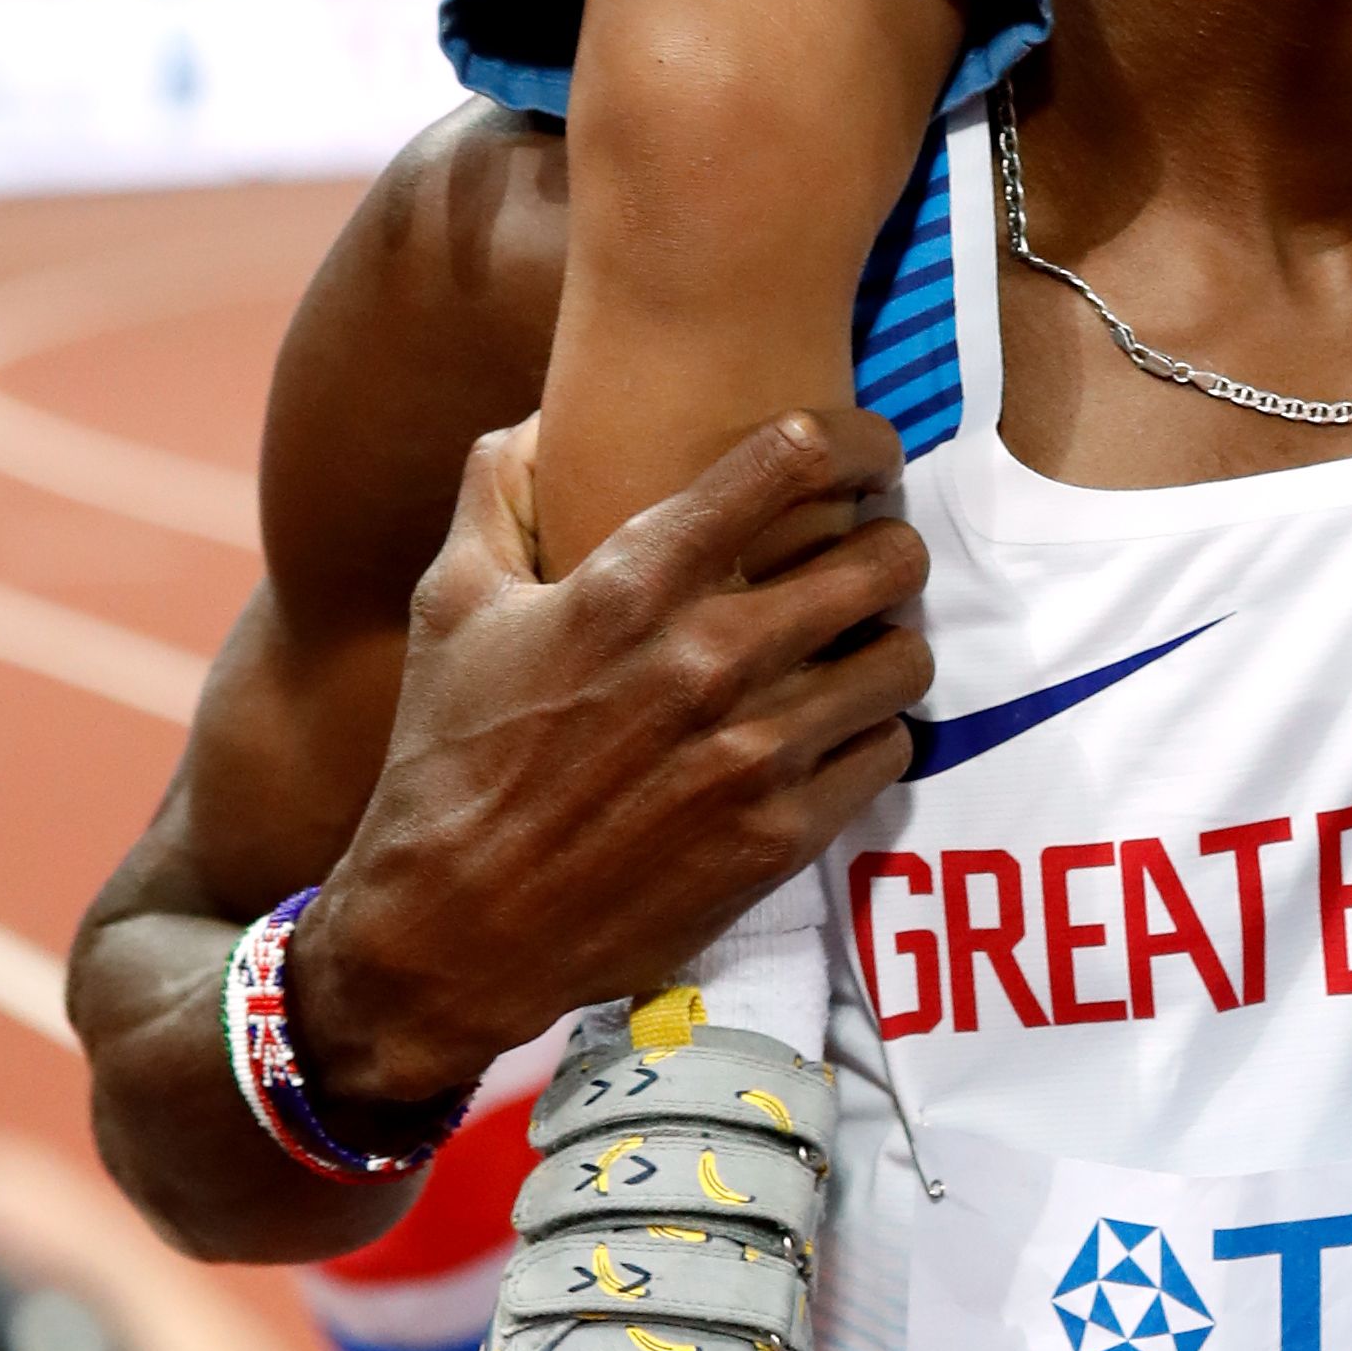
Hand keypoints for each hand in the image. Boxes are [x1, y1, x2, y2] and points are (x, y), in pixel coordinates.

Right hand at [289, 406, 930, 1104]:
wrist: (447, 933)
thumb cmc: (447, 757)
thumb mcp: (451, 605)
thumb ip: (497, 490)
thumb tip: (542, 417)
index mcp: (636, 582)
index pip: (795, 456)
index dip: (854, 439)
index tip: (865, 452)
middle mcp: (711, 658)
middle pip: (886, 556)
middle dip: (889, 542)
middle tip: (870, 554)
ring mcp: (755, 753)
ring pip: (904, 657)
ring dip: (889, 642)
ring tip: (858, 646)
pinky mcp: (780, 837)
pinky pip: (889, 751)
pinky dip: (872, 733)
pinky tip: (834, 731)